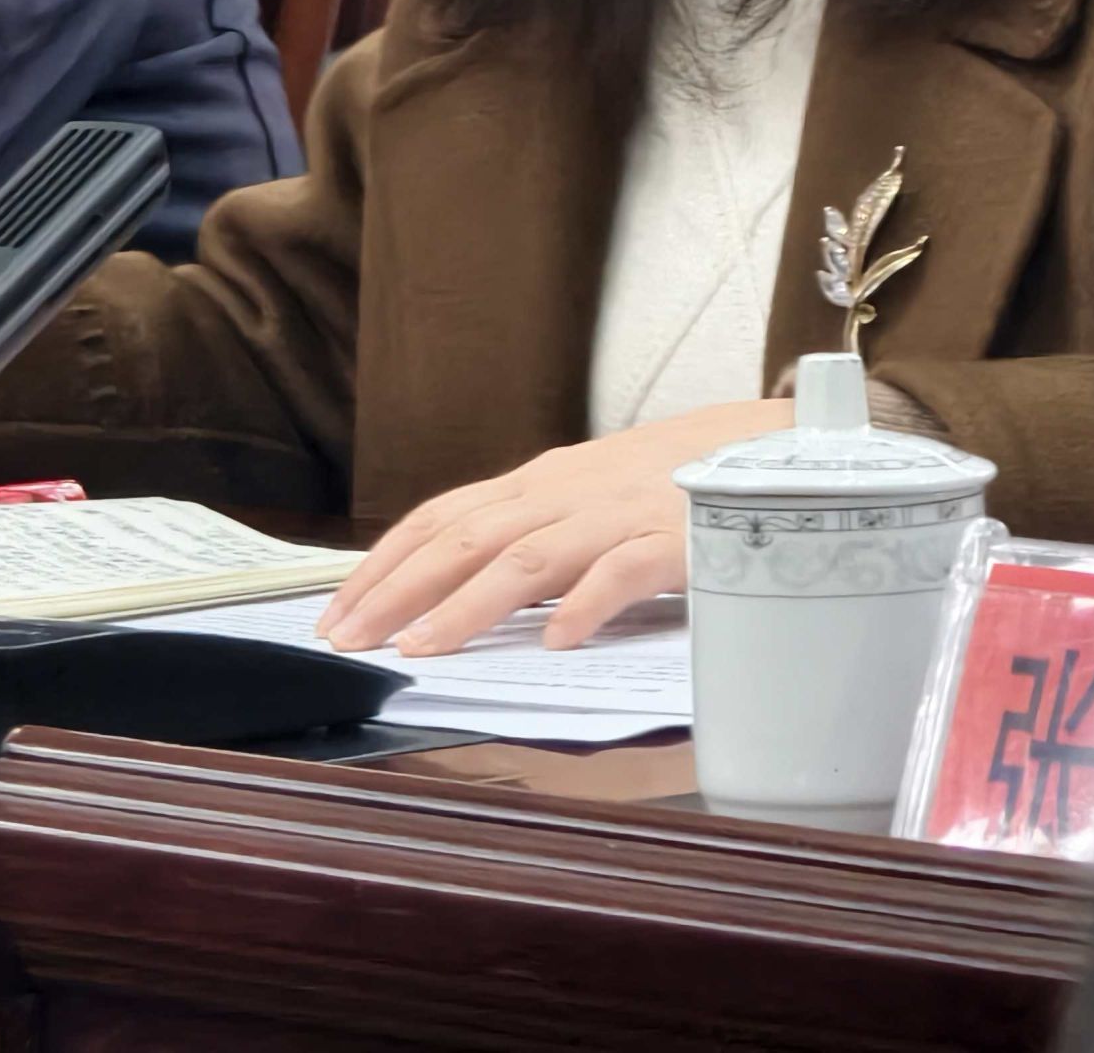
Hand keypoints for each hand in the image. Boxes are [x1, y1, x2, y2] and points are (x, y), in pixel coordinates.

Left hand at [318, 397, 791, 656]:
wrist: (757, 445)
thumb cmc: (656, 485)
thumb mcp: (576, 500)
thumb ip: (519, 536)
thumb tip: (439, 591)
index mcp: (535, 485)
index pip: (439, 517)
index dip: (383, 564)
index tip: (335, 615)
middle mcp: (563, 493)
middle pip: (467, 538)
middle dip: (401, 590)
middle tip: (352, 642)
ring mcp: (616, 514)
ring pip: (530, 557)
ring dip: (470, 604)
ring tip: (425, 649)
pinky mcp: (674, 539)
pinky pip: (624, 570)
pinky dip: (587, 602)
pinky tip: (557, 640)